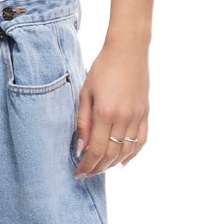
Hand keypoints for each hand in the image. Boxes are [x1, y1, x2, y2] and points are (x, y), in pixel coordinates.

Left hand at [74, 45, 148, 176]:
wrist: (128, 50)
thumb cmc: (102, 68)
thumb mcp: (85, 93)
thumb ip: (83, 121)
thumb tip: (81, 148)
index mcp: (105, 113)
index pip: (96, 150)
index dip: (87, 165)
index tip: (78, 172)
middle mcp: (124, 118)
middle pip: (111, 155)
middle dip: (97, 168)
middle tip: (86, 173)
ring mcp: (137, 117)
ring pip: (127, 151)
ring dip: (113, 164)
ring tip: (100, 168)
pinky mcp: (145, 113)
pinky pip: (141, 141)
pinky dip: (133, 155)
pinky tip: (123, 162)